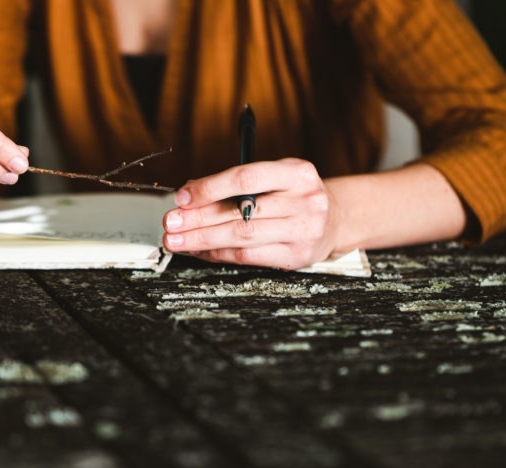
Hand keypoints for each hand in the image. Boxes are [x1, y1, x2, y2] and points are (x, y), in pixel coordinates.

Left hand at [162, 158, 340, 268]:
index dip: (209, 188)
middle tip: (170, 222)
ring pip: (241, 237)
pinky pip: (247, 256)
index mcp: (297, 172)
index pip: (246, 178)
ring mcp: (303, 231)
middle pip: (240, 212)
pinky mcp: (296, 257)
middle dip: (197, 219)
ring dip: (202, 239)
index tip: (182, 197)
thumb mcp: (275, 177)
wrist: (336, 218)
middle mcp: (305, 201)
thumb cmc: (295, 195)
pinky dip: (218, 254)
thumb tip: (190, 193)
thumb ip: (237, 183)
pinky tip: (199, 250)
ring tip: (176, 239)